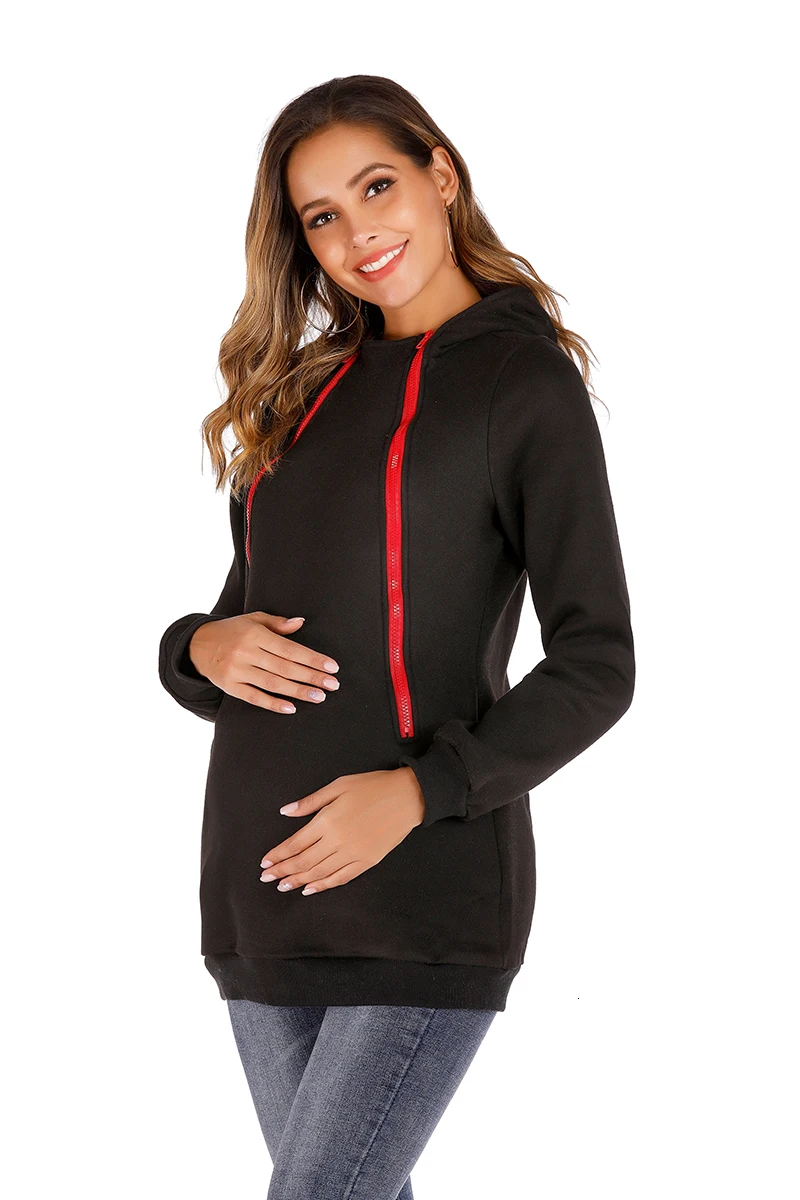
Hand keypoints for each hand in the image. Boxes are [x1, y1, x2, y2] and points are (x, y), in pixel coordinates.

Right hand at [188, 613, 339, 712]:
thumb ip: (277, 623)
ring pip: (272, 684)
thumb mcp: (253, 619)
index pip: (289, 649)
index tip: (331, 667)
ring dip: (298, 691)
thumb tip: (301, 622)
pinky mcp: (229, 687)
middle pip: (284, 668)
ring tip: (319, 696)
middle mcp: (246, 652)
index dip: (312, 658)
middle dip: (311, 677)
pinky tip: (291, 708)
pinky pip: (254, 697)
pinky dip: (272, 704)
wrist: (197, 644)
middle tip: (333, 685)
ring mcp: (237, 671)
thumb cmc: (233, 630)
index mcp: (255, 634)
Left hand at [259, 767, 425, 894]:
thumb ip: (310, 802)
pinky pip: (341, 878)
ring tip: (283, 885)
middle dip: (282, 871)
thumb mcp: (338, 786)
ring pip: (319, 873)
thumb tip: (286, 811)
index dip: (278, 854)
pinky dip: (324, 885)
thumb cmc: (373, 786)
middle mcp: (338, 841)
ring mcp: (353, 854)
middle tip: (266, 878)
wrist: (408, 797)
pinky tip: (311, 888)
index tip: (265, 862)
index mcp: (328, 820)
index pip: (295, 843)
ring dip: (298, 880)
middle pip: (303, 861)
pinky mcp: (367, 861)